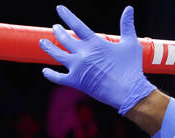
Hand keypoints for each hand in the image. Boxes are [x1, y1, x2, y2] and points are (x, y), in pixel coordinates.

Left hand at [39, 5, 155, 115]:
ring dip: (49, 47)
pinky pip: (58, 78)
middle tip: (55, 28)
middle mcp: (83, 53)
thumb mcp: (131, 43)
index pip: (77, 25)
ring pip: (57, 55)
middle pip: (65, 38)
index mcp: (95, 42)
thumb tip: (129, 8)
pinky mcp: (76, 82)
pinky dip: (50, 74)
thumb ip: (127, 25)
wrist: (129, 92)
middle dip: (58, 31)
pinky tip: (45, 71)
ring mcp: (78, 68)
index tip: (59, 9)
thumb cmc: (131, 67)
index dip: (67, 15)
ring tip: (43, 42)